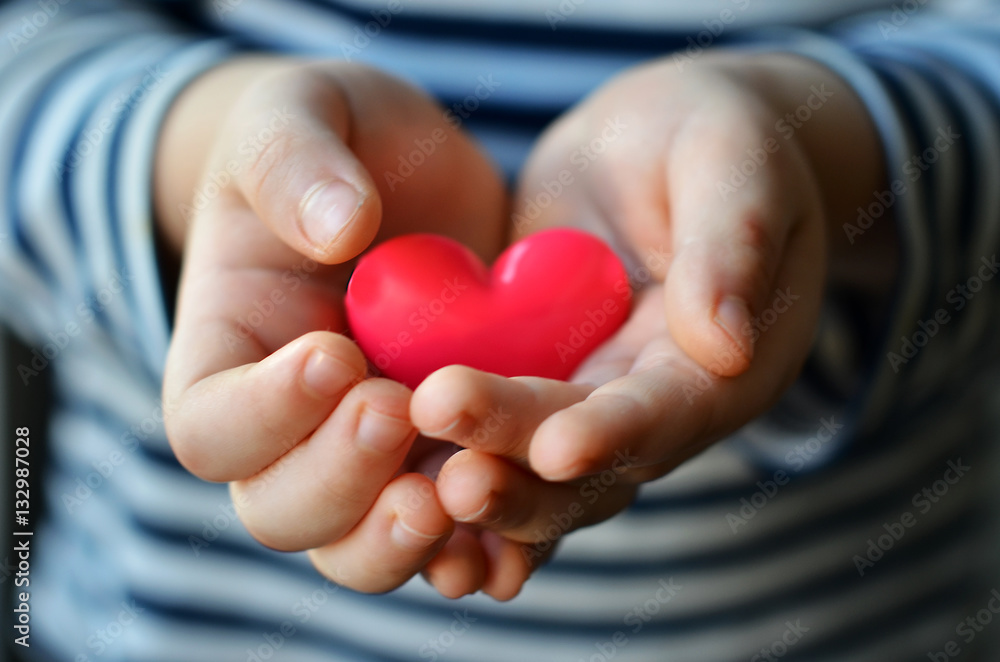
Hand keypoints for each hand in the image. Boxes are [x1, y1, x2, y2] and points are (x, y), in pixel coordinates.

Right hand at [159, 58, 508, 594]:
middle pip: (280, 510)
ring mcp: (372, 453)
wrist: (407, 172)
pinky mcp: (446, 453)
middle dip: (338, 482)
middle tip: (402, 415)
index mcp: (230, 354)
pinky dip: (476, 549)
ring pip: (358, 547)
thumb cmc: (333, 139)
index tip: (336, 351)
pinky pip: (450, 532)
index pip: (210, 425)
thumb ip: (295, 162)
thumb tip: (340, 228)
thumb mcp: (299, 116)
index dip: (264, 411)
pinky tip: (514, 540)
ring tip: (458, 494)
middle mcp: (292, 426)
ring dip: (401, 541)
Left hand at [408, 52, 889, 593]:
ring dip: (486, 480)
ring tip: (417, 484)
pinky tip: (397, 475)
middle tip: (455, 477)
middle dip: (523, 461)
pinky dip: (454, 454)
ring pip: (535, 463)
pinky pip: (494, 426)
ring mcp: (588, 394)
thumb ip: (735, 243)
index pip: (671, 410)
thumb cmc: (715, 133)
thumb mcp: (736, 163)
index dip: (617, 434)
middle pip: (590, 454)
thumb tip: (727, 345)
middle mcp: (655, 400)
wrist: (654, 141)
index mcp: (722, 365)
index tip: (558, 449)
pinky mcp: (533, 376)